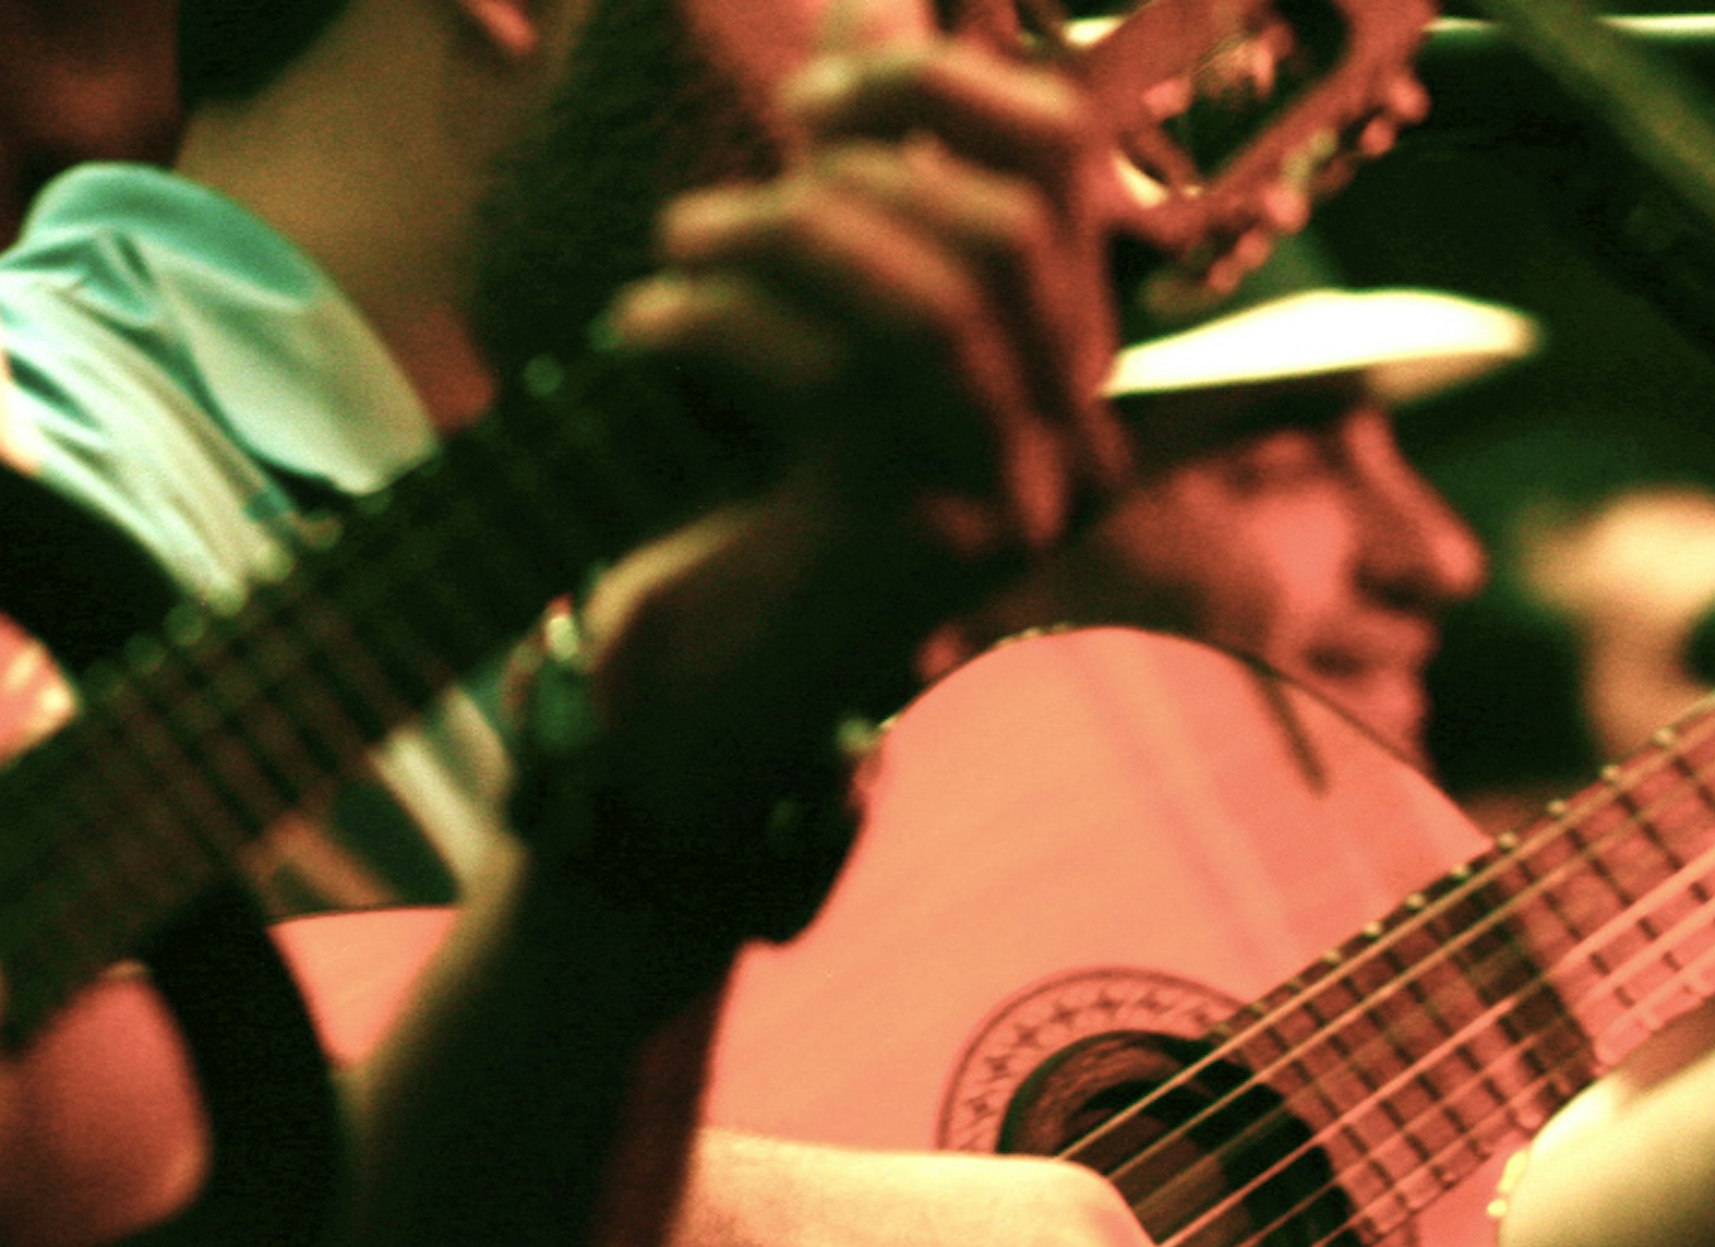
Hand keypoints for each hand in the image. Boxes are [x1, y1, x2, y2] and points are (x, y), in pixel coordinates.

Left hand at [577, 36, 1129, 812]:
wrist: (705, 696)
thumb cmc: (755, 492)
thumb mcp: (815, 315)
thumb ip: (859, 172)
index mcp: (1053, 353)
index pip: (1068, 160)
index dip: (944, 82)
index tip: (826, 88)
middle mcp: (1058, 427)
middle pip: (1009, 226)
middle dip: (859, 165)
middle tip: (748, 174)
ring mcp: (997, 495)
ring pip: (930, 301)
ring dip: (779, 239)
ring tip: (682, 247)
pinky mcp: (907, 546)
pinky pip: (826, 379)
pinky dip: (715, 324)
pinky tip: (646, 330)